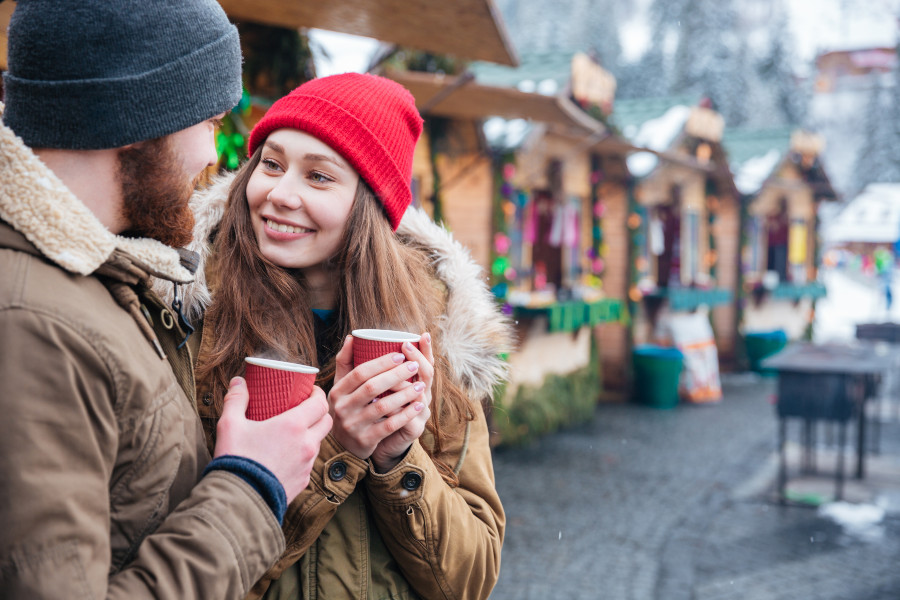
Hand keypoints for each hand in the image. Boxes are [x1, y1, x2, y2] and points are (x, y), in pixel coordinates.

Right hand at [213, 377, 332, 501]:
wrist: (239, 501)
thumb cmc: (236, 460)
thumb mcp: (230, 425)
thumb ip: (236, 400)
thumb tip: (238, 381)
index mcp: (293, 426)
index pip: (320, 403)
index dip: (318, 394)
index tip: (311, 390)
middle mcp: (306, 445)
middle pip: (326, 422)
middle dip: (320, 412)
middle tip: (306, 408)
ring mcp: (307, 465)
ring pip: (319, 442)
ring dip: (312, 433)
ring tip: (295, 430)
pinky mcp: (303, 481)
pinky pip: (309, 462)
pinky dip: (303, 454)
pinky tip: (288, 453)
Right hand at [327, 335, 430, 467]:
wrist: (342, 446)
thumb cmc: (347, 408)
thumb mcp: (340, 387)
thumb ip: (344, 363)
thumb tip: (352, 337)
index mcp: (337, 391)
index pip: (360, 372)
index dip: (381, 362)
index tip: (401, 354)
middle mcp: (343, 408)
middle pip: (372, 387)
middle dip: (396, 375)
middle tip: (414, 365)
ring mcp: (353, 425)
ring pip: (383, 406)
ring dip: (405, 394)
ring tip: (421, 384)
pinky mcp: (365, 440)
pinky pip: (389, 426)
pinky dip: (405, 414)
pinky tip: (418, 405)